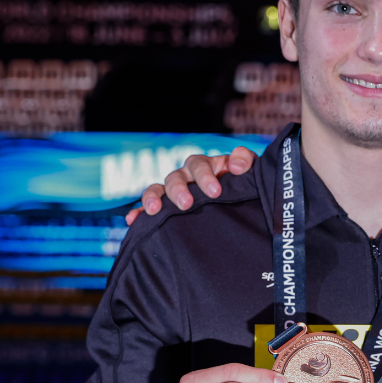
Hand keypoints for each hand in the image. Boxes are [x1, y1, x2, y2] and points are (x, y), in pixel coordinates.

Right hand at [125, 147, 257, 225]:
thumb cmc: (242, 184)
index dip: (205, 176)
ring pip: (157, 189)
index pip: (199, 164)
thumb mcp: (248, 171)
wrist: (239, 201)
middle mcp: (185, 177)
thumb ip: (245, 162)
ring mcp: (173, 192)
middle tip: (187, 204)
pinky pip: (147, 208)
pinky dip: (138, 212)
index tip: (215, 191)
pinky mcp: (165, 208)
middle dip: (179, 190)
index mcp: (204, 166)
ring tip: (154, 211)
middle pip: (175, 177)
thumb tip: (236, 165)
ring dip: (153, 198)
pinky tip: (132, 220)